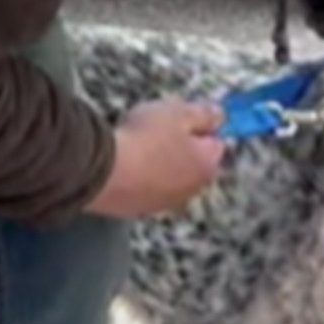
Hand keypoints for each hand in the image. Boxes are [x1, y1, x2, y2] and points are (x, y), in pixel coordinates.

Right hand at [85, 99, 225, 218]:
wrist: (103, 172)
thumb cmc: (144, 139)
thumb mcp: (178, 113)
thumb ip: (204, 114)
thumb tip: (221, 115)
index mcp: (206, 166)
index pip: (216, 142)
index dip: (201, 125)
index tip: (183, 115)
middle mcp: (190, 190)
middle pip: (191, 161)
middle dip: (179, 145)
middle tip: (157, 127)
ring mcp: (163, 203)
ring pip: (168, 176)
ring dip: (158, 162)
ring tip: (136, 143)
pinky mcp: (137, 210)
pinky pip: (144, 188)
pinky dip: (138, 177)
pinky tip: (123, 162)